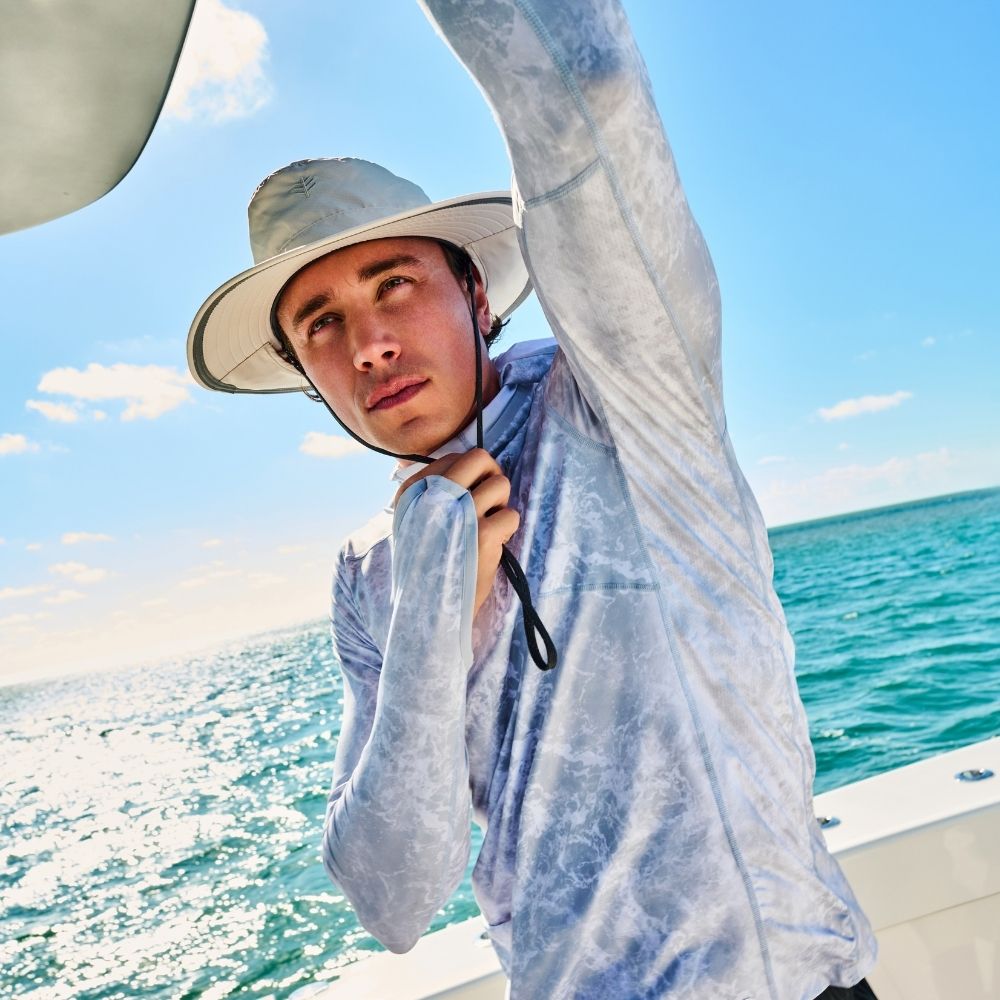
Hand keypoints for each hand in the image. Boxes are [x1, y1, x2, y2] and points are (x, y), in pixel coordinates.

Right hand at [395, 449, 519, 614]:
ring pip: (501, 484)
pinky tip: (491, 545)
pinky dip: (507, 529)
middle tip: (489, 501)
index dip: (470, 474)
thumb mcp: (411, 521)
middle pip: (480, 459)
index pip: (454, 457)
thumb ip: (431, 491)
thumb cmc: (424, 562)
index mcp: (413, 491)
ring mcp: (459, 513)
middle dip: (491, 476)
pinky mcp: (482, 534)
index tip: (468, 496)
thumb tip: (467, 463)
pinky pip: (512, 514)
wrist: (426, 608)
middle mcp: (433, 496)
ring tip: (486, 526)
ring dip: (500, 505)